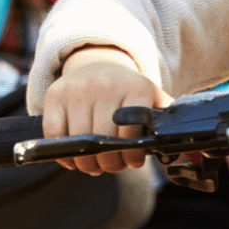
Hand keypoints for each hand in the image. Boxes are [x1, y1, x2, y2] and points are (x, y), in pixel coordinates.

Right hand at [41, 45, 171, 174]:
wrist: (98, 62)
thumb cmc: (127, 91)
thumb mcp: (150, 97)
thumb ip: (163, 118)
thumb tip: (173, 142)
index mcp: (136, 87)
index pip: (133, 130)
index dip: (132, 154)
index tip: (133, 162)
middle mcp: (106, 84)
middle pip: (104, 139)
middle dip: (109, 162)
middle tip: (112, 166)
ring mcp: (78, 89)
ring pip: (79, 140)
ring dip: (86, 162)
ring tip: (94, 165)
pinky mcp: (55, 94)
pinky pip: (55, 133)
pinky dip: (63, 153)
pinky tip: (73, 158)